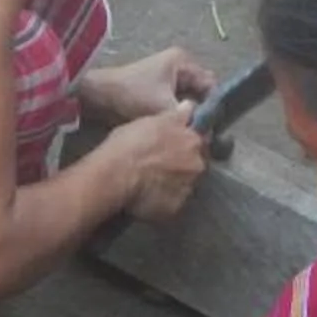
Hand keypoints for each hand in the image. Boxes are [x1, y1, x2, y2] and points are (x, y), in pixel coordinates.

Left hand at [81, 47, 216, 125]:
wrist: (96, 95)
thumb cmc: (130, 95)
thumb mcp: (163, 106)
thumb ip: (187, 118)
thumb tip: (205, 131)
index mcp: (183, 62)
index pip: (210, 84)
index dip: (213, 105)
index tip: (213, 127)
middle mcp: (178, 65)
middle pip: (200, 92)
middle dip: (200, 111)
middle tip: (202, 133)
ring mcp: (167, 76)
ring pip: (188, 99)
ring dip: (187, 115)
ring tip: (190, 133)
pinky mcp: (156, 89)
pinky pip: (175, 103)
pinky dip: (176, 114)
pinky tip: (177, 129)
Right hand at [105, 106, 210, 225]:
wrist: (115, 176)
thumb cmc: (130, 143)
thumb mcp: (152, 120)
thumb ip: (176, 116)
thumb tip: (190, 106)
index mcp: (194, 141)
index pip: (202, 140)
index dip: (189, 142)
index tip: (177, 144)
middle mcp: (198, 165)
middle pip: (196, 165)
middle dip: (185, 164)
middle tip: (162, 165)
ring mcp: (188, 190)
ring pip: (186, 185)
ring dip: (176, 183)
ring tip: (154, 184)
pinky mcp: (176, 210)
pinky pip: (174, 204)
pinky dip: (165, 201)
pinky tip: (149, 198)